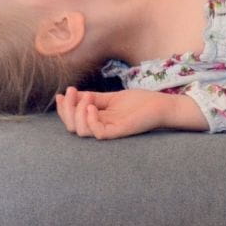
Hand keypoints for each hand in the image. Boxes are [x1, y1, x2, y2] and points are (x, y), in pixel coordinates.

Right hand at [55, 86, 178, 139]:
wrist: (161, 105)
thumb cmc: (139, 103)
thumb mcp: (112, 97)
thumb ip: (94, 98)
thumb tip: (74, 93)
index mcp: (98, 121)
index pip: (73, 120)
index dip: (64, 108)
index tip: (64, 92)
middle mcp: (100, 128)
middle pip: (72, 127)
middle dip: (67, 109)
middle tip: (71, 93)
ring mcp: (109, 131)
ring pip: (81, 131)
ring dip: (77, 113)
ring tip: (87, 98)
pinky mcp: (118, 132)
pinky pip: (97, 132)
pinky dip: (90, 120)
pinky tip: (92, 107)